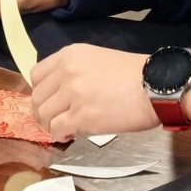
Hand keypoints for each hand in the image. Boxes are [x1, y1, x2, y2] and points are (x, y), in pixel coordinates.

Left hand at [30, 44, 157, 141]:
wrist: (154, 85)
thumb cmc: (131, 74)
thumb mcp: (97, 59)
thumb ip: (75, 71)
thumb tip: (60, 92)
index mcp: (70, 55)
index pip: (36, 74)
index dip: (41, 91)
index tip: (49, 101)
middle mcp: (67, 71)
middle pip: (37, 97)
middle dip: (43, 112)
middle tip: (54, 120)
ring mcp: (73, 93)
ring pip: (43, 115)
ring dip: (50, 125)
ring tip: (64, 128)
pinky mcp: (82, 116)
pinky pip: (56, 129)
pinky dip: (59, 135)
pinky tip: (70, 134)